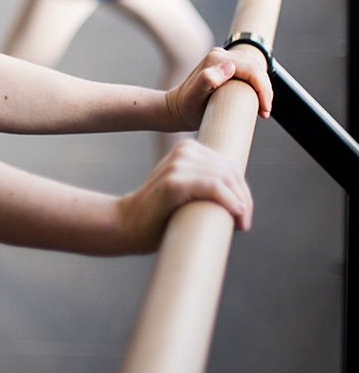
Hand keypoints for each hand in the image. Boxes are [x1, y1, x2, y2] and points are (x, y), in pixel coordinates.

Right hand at [116, 139, 252, 251]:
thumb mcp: (186, 188)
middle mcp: (183, 151)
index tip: (243, 213)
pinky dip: (229, 200)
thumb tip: (242, 197)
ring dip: (240, 202)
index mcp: (187, 149)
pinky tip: (235, 214)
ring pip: (225, 177)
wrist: (128, 223)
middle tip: (244, 222)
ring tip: (240, 223)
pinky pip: (213, 186)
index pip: (228, 165)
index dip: (242, 190)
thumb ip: (205, 182)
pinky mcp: (174, 182)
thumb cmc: (160, 213)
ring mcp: (177, 165)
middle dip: (243, 197)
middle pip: (230, 170)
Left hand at [164, 46, 272, 130]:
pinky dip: (258, 83)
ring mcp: (224, 58)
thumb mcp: (195, 96)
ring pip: (256, 68)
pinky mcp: (227, 64)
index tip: (264, 111)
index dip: (263, 90)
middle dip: (265, 90)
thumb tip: (230, 67)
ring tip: (261, 108)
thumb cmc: (187, 106)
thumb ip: (207, 79)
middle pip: (256, 68)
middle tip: (264, 112)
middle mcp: (220, 54)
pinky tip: (256, 98)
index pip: (252, 70)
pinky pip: (251, 70)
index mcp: (216, 58)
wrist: (177, 108)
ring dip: (263, 87)